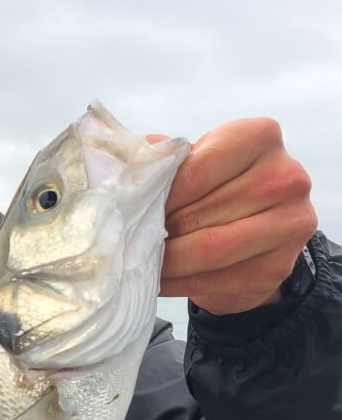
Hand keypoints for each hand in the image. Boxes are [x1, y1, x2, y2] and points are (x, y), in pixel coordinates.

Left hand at [152, 119, 316, 314]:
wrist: (259, 235)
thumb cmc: (220, 189)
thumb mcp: (199, 161)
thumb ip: (169, 159)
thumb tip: (136, 158)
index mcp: (260, 137)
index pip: (196, 171)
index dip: (159, 196)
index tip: (134, 211)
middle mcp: (285, 177)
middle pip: (201, 213)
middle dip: (159, 231)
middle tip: (130, 242)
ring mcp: (288, 225)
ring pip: (209, 249)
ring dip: (167, 261)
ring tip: (141, 262)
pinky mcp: (278, 267)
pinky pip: (216, 278)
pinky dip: (180, 283)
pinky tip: (160, 280)